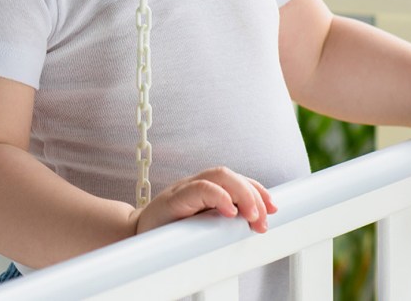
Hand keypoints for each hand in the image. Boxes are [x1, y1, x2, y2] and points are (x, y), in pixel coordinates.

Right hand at [130, 166, 276, 234]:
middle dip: (253, 193)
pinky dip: (218, 197)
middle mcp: (195, 184)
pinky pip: (198, 189)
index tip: (274, 209)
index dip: (258, 190)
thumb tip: (253, 225)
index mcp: (205, 190)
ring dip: (242, 193)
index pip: (236, 180)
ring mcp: (183, 189)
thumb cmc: (170, 232)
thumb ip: (222, 221)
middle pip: (229, 174)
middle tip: (264, 219)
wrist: (136, 237)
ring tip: (252, 215)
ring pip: (218, 176)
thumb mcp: (202, 225)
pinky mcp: (173, 199)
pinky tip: (229, 210)